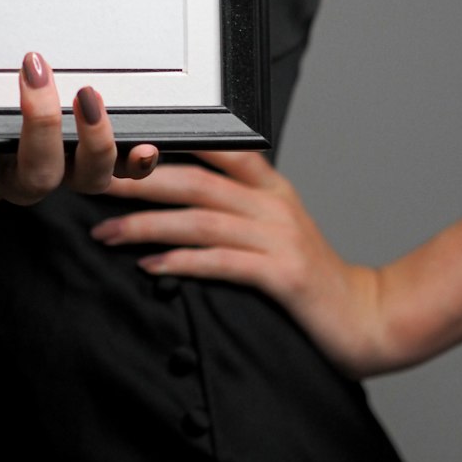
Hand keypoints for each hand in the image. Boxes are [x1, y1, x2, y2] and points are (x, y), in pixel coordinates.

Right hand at [0, 52, 157, 209]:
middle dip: (40, 123)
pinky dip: (136, 163)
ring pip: (86, 179)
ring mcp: (60, 177)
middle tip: (33, 69)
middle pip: (37, 174)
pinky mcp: (90, 166)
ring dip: (94, 140)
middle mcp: (18, 183)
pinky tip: (148, 144)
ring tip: (89, 93)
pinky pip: (119, 174)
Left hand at [93, 150, 392, 377]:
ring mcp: (279, 239)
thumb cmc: (311, 277)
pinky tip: (149, 266)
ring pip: (200, 220)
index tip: (120, 144)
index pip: (217, 149)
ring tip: (105, 233)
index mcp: (270, 188)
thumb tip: (176, 195)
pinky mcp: (282, 276)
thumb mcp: (277, 229)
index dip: (168, 143)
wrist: (368, 319)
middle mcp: (273, 205)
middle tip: (93, 182)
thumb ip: (238, 207)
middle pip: (195, 181)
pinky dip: (181, 262)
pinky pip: (221, 262)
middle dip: (138, 181)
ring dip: (146, 226)